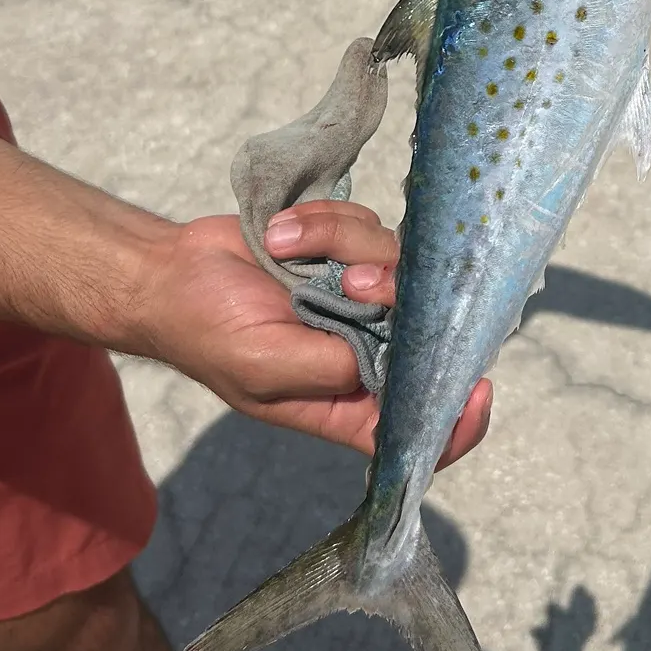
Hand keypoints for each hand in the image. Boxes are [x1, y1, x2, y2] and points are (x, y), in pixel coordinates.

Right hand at [131, 201, 490, 463]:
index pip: (422, 428)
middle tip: (353, 280)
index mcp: (350, 402)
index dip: (461, 420)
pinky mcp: (349, 251)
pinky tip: (285, 234)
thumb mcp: (264, 368)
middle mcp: (368, 351)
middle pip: (426, 326)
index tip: (479, 388)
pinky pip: (366, 225)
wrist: (170, 272)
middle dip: (397, 292)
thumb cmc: (207, 332)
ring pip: (399, 262)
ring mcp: (362, 298)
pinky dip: (328, 222)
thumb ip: (331, 369)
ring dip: (346, 244)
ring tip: (288, 247)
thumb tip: (392, 350)